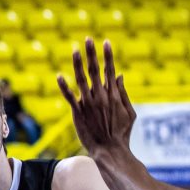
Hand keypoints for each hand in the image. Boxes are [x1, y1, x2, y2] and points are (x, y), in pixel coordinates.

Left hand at [57, 39, 136, 159]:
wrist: (110, 151)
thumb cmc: (122, 134)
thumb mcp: (130, 113)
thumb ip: (123, 93)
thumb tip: (119, 75)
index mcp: (114, 95)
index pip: (110, 70)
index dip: (108, 55)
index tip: (105, 42)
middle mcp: (101, 96)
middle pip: (95, 70)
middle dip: (92, 53)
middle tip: (88, 39)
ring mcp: (88, 104)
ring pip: (81, 79)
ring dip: (78, 63)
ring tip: (75, 50)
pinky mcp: (78, 113)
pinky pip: (69, 96)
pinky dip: (64, 86)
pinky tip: (59, 75)